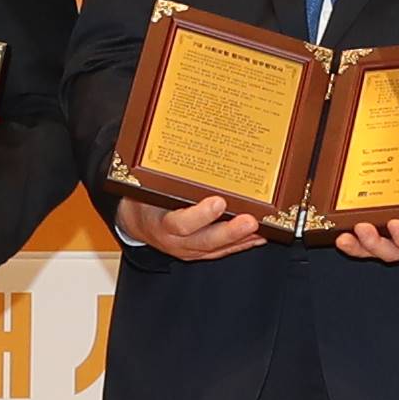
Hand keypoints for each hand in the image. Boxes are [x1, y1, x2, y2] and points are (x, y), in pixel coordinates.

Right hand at [124, 187, 263, 262]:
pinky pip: (222, 251)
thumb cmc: (145, 200)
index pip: (181, 223)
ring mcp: (188, 250)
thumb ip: (168, 177)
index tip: (219, 202)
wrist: (136, 223)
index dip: (201, 215)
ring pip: (217, 248)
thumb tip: (192, 146)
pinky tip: (258, 236)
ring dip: (242, 239)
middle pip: (205, 240)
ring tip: (262, 228)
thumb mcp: (149, 188)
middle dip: (231, 232)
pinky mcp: (198, 253)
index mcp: (161, 223)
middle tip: (251, 220)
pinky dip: (242, 244)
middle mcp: (175, 240)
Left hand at [328, 215, 398, 262]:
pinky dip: (353, 243)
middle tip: (364, 228)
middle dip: (377, 243)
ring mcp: (396, 236)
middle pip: (396, 251)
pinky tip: (340, 235)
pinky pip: (365, 244)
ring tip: (346, 237)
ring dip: (361, 245)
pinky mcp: (381, 231)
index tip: (396, 224)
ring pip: (378, 249)